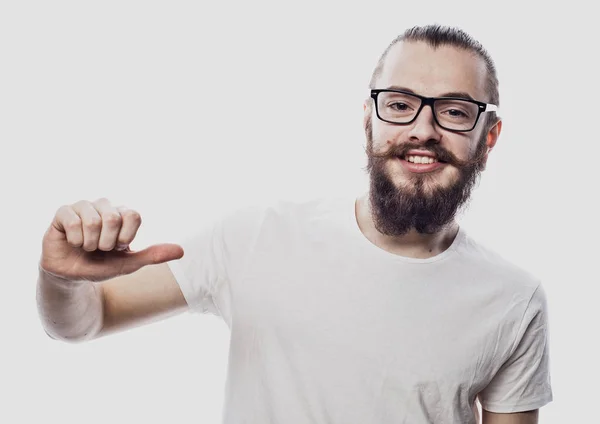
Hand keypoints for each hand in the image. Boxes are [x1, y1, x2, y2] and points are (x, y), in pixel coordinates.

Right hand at [40, 198, 183, 281]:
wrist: (72, 276)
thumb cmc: (102, 266)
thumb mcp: (130, 264)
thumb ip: (154, 255)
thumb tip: (182, 251)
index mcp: (123, 215)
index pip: (133, 215)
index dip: (126, 236)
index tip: (119, 247)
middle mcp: (105, 206)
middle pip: (113, 218)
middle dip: (107, 242)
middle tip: (100, 248)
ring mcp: (84, 207)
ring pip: (93, 221)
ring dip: (90, 243)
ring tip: (86, 246)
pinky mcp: (64, 212)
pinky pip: (72, 221)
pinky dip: (75, 240)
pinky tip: (73, 243)